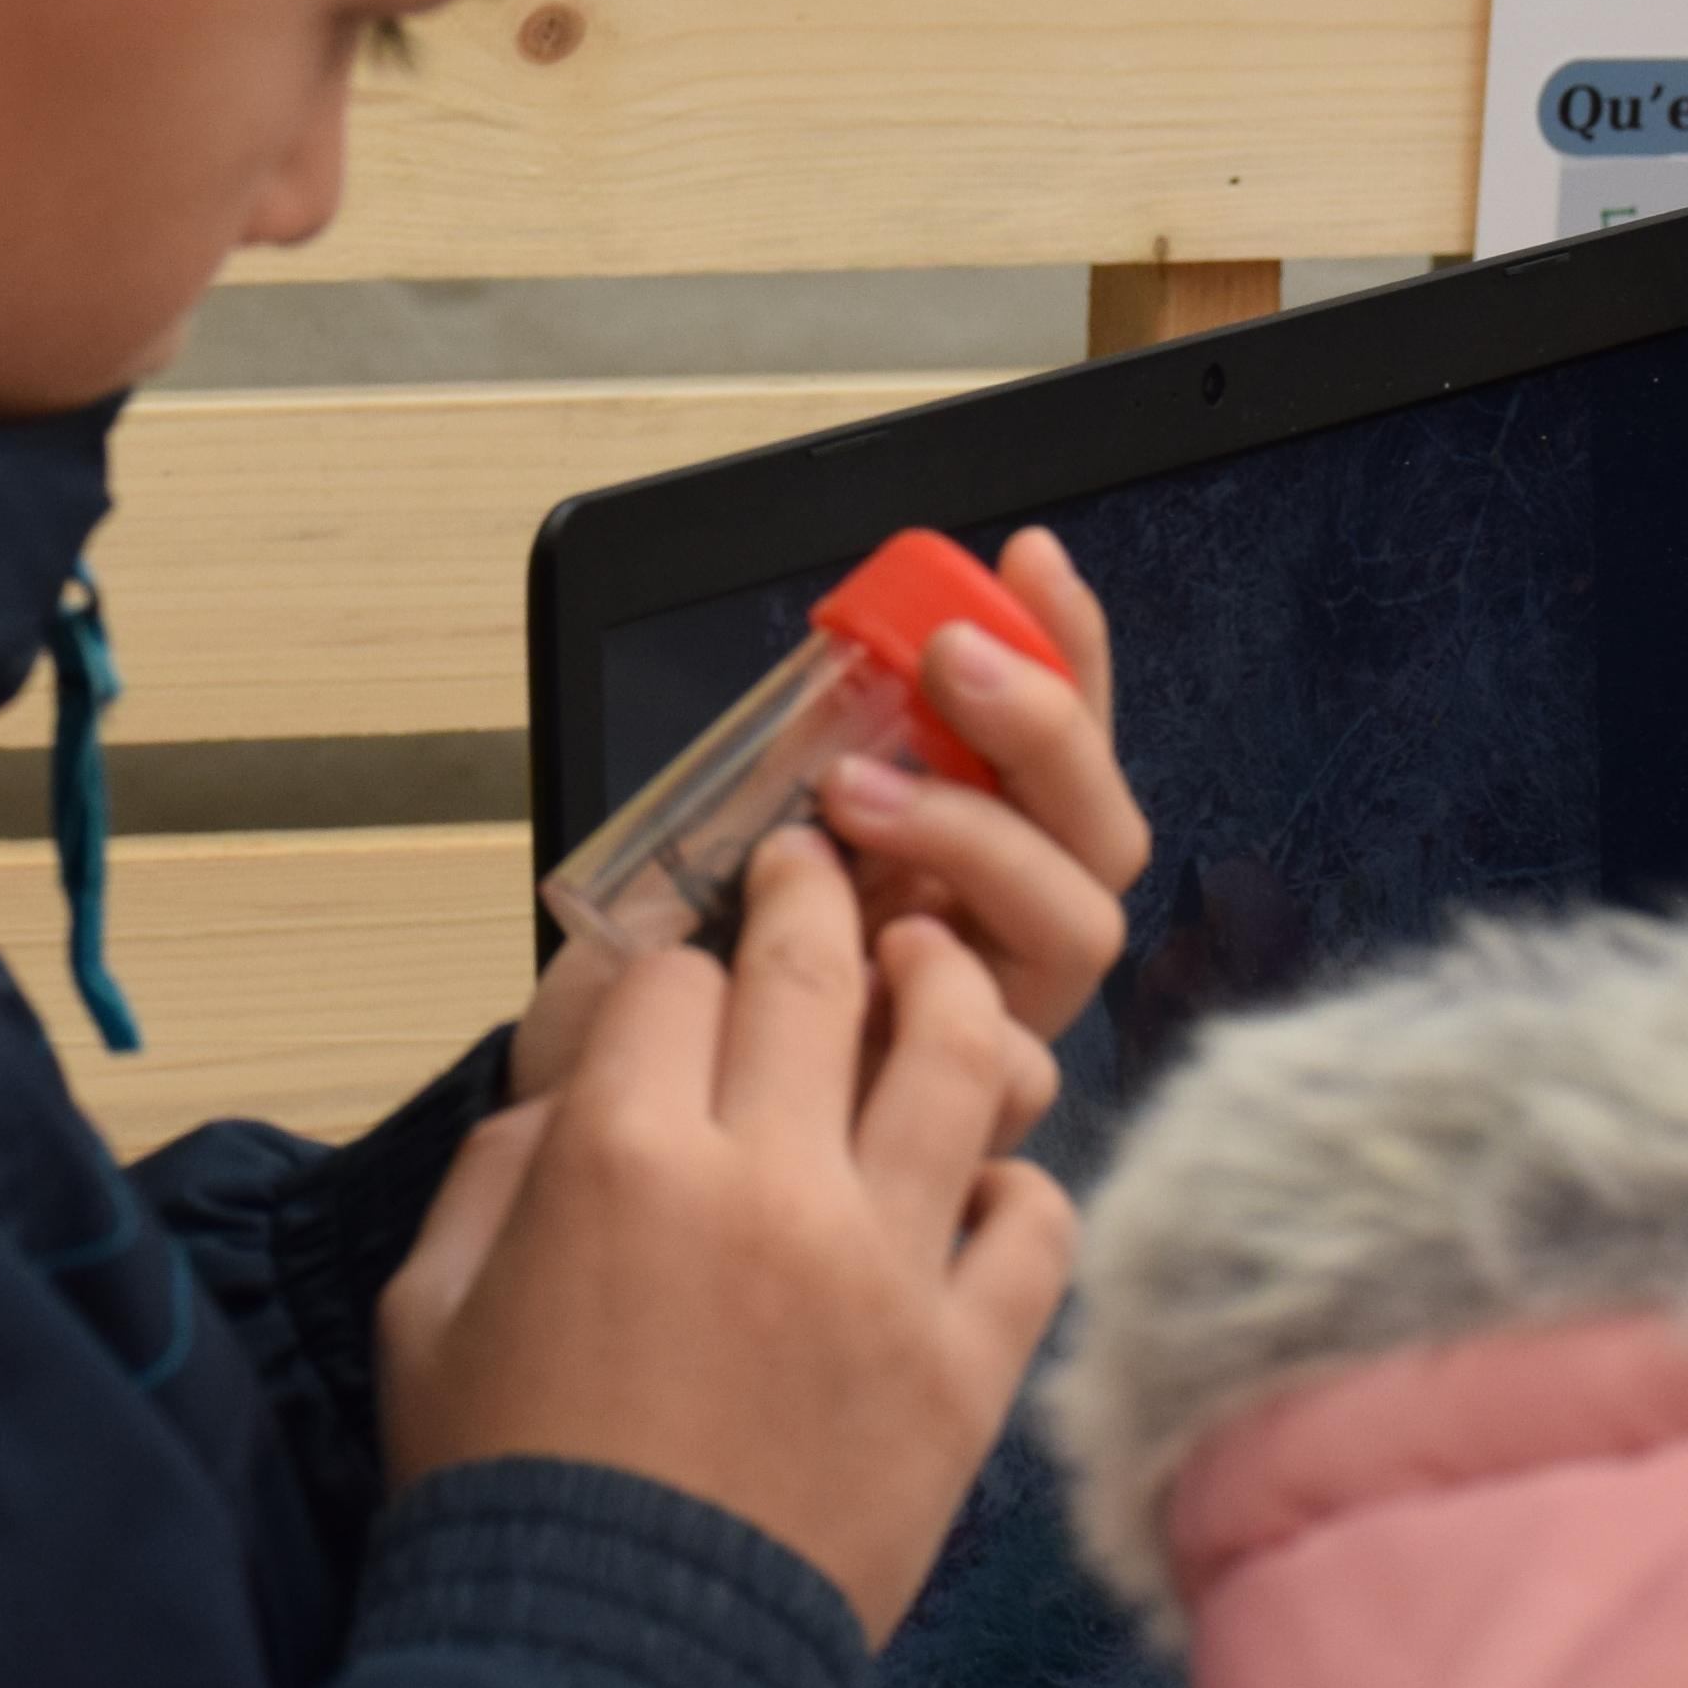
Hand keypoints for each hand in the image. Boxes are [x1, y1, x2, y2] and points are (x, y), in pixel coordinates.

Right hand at [383, 832, 1076, 1640]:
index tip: (683, 971)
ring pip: (959, 1057)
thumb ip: (495, 1174)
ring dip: (945, 986)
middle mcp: (765, 1188)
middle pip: (820, 970)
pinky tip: (983, 1174)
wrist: (608, 1672)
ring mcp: (883, 1272)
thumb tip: (569, 1104)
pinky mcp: (963, 1367)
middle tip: (821, 874)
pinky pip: (1036, 1222)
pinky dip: (1020, 1180)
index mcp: (618, 1159)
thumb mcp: (429, 1311)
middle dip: (814, 898)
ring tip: (931, 967)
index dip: (674, 963)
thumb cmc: (508, 1497)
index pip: (674, 978)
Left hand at [505, 527, 1148, 1099]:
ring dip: (982, 836)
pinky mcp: (955, 1131)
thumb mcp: (724, 834)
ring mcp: (986, 1028)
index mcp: (962, 857)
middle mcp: (996, 939)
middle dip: (1043, 728)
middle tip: (946, 660)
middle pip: (1100, 833)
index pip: (1056, 742)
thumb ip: (804, 766)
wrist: (586, 1102)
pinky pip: (1014, 1065)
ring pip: (1077, 927)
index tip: (1026, 557)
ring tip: (852, 795)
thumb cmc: (664, 969)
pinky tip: (865, 969)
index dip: (1065, 647)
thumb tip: (857, 644)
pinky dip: (952, 1007)